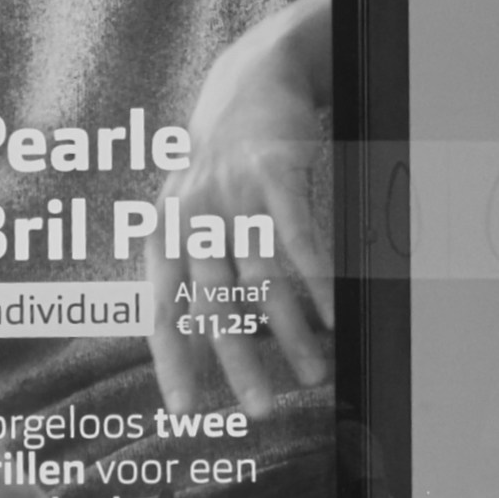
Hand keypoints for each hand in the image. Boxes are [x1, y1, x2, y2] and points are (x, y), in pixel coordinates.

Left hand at [143, 0, 334, 415]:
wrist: (247, 83)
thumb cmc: (218, 168)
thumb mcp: (185, 214)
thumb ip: (189, 272)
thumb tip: (203, 343)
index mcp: (163, 238)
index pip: (164, 313)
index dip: (174, 366)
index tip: (188, 414)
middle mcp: (190, 218)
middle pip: (217, 307)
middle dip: (241, 365)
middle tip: (262, 412)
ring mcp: (231, 194)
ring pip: (262, 280)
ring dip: (292, 334)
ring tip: (315, 375)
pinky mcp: (272, 172)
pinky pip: (298, 237)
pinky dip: (318, 280)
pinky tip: (335, 313)